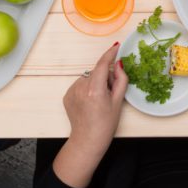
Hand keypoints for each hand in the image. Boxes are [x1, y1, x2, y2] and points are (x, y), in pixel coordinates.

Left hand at [53, 43, 126, 187]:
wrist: (87, 140)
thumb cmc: (105, 124)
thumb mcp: (118, 102)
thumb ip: (121, 80)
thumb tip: (119, 64)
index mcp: (95, 89)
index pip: (102, 64)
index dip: (110, 53)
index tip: (116, 46)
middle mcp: (81, 87)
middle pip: (97, 72)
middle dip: (105, 77)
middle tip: (109, 93)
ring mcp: (72, 90)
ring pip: (88, 78)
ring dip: (95, 83)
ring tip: (98, 101)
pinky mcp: (67, 95)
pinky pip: (80, 85)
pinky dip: (86, 89)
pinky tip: (89, 103)